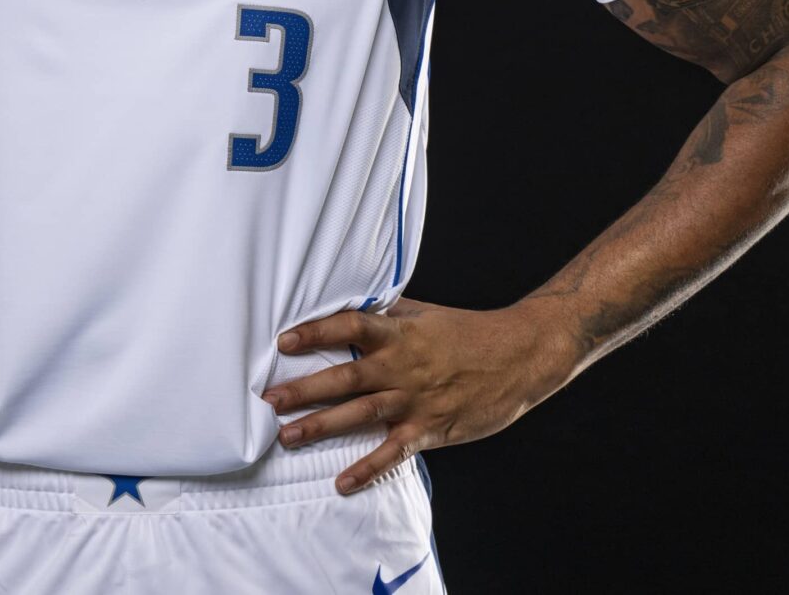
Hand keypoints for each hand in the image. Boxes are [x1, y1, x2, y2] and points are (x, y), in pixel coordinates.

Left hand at [261, 297, 577, 493]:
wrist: (520, 355)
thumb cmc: (469, 332)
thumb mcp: (425, 314)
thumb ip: (387, 315)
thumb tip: (349, 307)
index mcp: (399, 333)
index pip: (350, 327)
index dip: (316, 332)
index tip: (283, 342)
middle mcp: (402, 366)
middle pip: (345, 376)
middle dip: (304, 389)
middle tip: (268, 399)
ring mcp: (416, 399)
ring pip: (360, 414)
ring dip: (321, 426)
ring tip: (287, 436)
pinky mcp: (431, 428)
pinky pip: (393, 452)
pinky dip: (367, 468)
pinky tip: (342, 482)